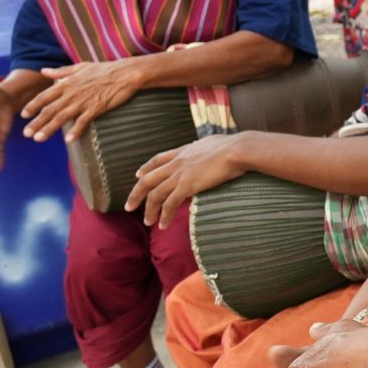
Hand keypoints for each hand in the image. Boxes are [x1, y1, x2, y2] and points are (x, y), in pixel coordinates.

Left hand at [20, 60, 143, 142]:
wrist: (126, 73)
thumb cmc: (105, 69)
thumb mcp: (80, 67)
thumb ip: (61, 72)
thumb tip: (44, 71)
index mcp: (67, 83)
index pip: (45, 96)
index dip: (33, 106)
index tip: (23, 115)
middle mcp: (72, 93)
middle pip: (50, 109)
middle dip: (36, 122)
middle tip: (26, 134)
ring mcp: (84, 101)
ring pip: (62, 117)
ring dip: (49, 128)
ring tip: (39, 138)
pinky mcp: (97, 108)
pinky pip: (84, 121)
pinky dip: (76, 130)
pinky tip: (69, 140)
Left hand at [126, 132, 248, 226]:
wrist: (238, 149)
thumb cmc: (234, 146)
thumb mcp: (213, 143)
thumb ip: (206, 148)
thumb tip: (211, 150)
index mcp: (183, 151)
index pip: (158, 159)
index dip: (145, 168)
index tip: (138, 175)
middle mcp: (177, 163)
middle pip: (148, 179)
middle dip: (136, 194)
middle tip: (129, 207)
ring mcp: (180, 175)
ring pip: (155, 195)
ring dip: (149, 210)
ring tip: (147, 222)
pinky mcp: (187, 186)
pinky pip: (170, 204)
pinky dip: (164, 215)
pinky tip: (163, 225)